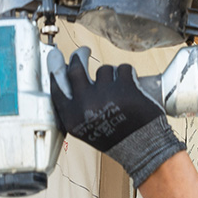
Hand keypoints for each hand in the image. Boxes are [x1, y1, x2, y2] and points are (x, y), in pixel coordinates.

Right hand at [48, 46, 184, 185]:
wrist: (142, 146)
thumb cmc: (115, 137)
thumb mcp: (86, 127)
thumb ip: (75, 106)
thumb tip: (69, 76)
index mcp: (73, 116)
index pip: (57, 86)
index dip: (55, 68)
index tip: (55, 55)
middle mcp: (85, 103)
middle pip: (76, 68)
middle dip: (79, 56)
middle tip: (84, 51)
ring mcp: (105, 93)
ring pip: (104, 69)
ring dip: (111, 75)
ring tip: (119, 91)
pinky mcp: (125, 86)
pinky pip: (123, 68)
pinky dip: (128, 75)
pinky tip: (131, 88)